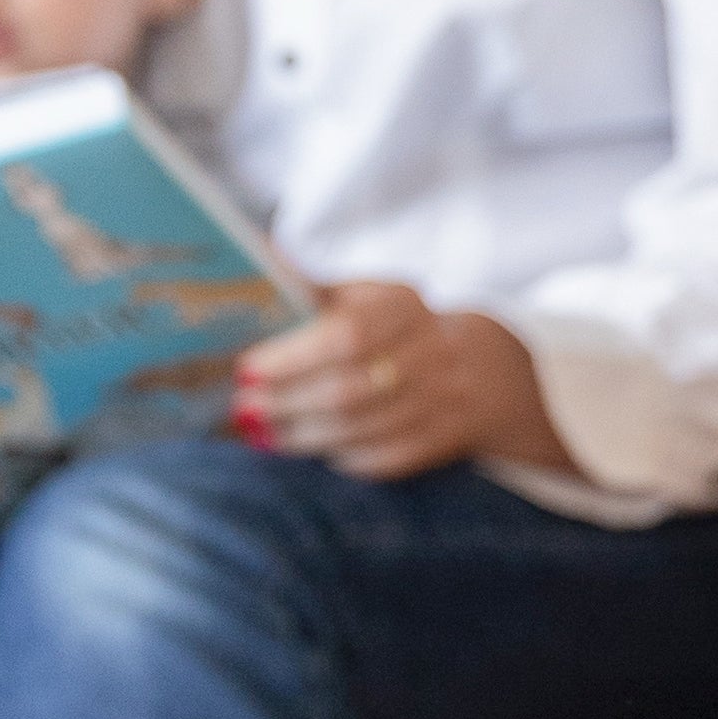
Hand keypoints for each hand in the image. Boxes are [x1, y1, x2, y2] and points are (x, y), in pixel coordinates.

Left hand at [235, 281, 571, 481]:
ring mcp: (443, 397)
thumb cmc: (390, 326)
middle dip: (287, 402)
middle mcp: (431, 349)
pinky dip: (339, 455)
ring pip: (361, 427)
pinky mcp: (442, 438)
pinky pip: (382, 457)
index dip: (292, 358)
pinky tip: (308, 446)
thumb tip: (257, 261)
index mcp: (404, 304)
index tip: (247, 370)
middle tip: (244, 409)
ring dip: (302, 435)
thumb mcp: (361, 294)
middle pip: (349, 388)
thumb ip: (310, 286)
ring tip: (262, 432)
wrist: (473, 366)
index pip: (348, 334)